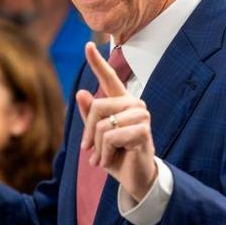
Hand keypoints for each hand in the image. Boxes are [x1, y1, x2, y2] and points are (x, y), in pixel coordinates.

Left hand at [76, 42, 157, 200]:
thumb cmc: (117, 155)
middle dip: (88, 133)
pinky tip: (110, 161)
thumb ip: (90, 116)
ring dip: (97, 147)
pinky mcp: (143, 131)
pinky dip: (105, 153)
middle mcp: (134, 104)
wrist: (135, 178)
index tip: (87, 46)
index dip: (97, 62)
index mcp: (121, 102)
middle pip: (97, 106)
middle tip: (88, 151)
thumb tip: (81, 93)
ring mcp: (141, 116)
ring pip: (102, 125)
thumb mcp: (97, 137)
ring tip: (102, 158)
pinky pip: (110, 137)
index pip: (109, 78)